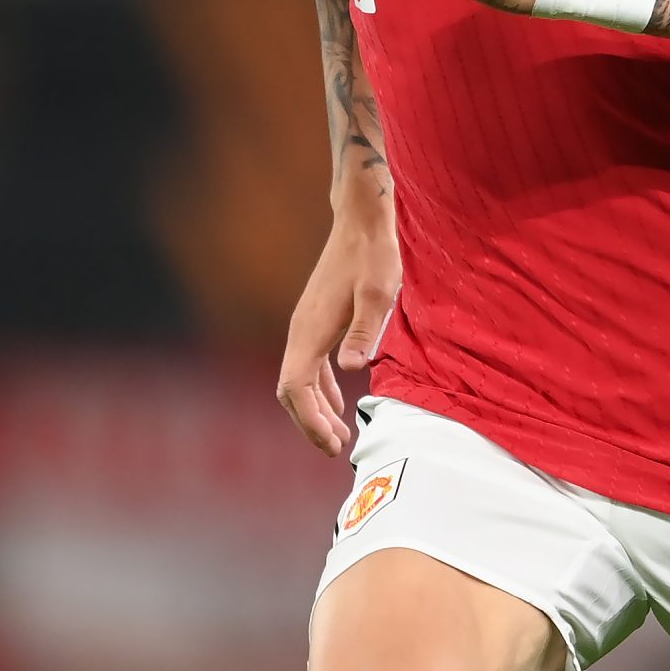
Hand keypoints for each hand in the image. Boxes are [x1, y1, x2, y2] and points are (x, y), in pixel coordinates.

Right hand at [276, 213, 400, 456]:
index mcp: (310, 330)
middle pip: (291, 390)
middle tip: (338, 449)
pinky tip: (337, 403)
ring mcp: (305, 327)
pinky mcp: (316, 322)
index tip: (333, 443)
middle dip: (310, 423)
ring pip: (297, 381)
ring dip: (314, 410)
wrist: (362, 221)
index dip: (310, 419)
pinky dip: (318, 391)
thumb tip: (351, 369)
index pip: (296, 387)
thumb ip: (365, 330)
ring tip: (339, 436)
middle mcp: (300, 331)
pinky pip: (308, 366)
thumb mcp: (379, 293)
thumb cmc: (373, 256)